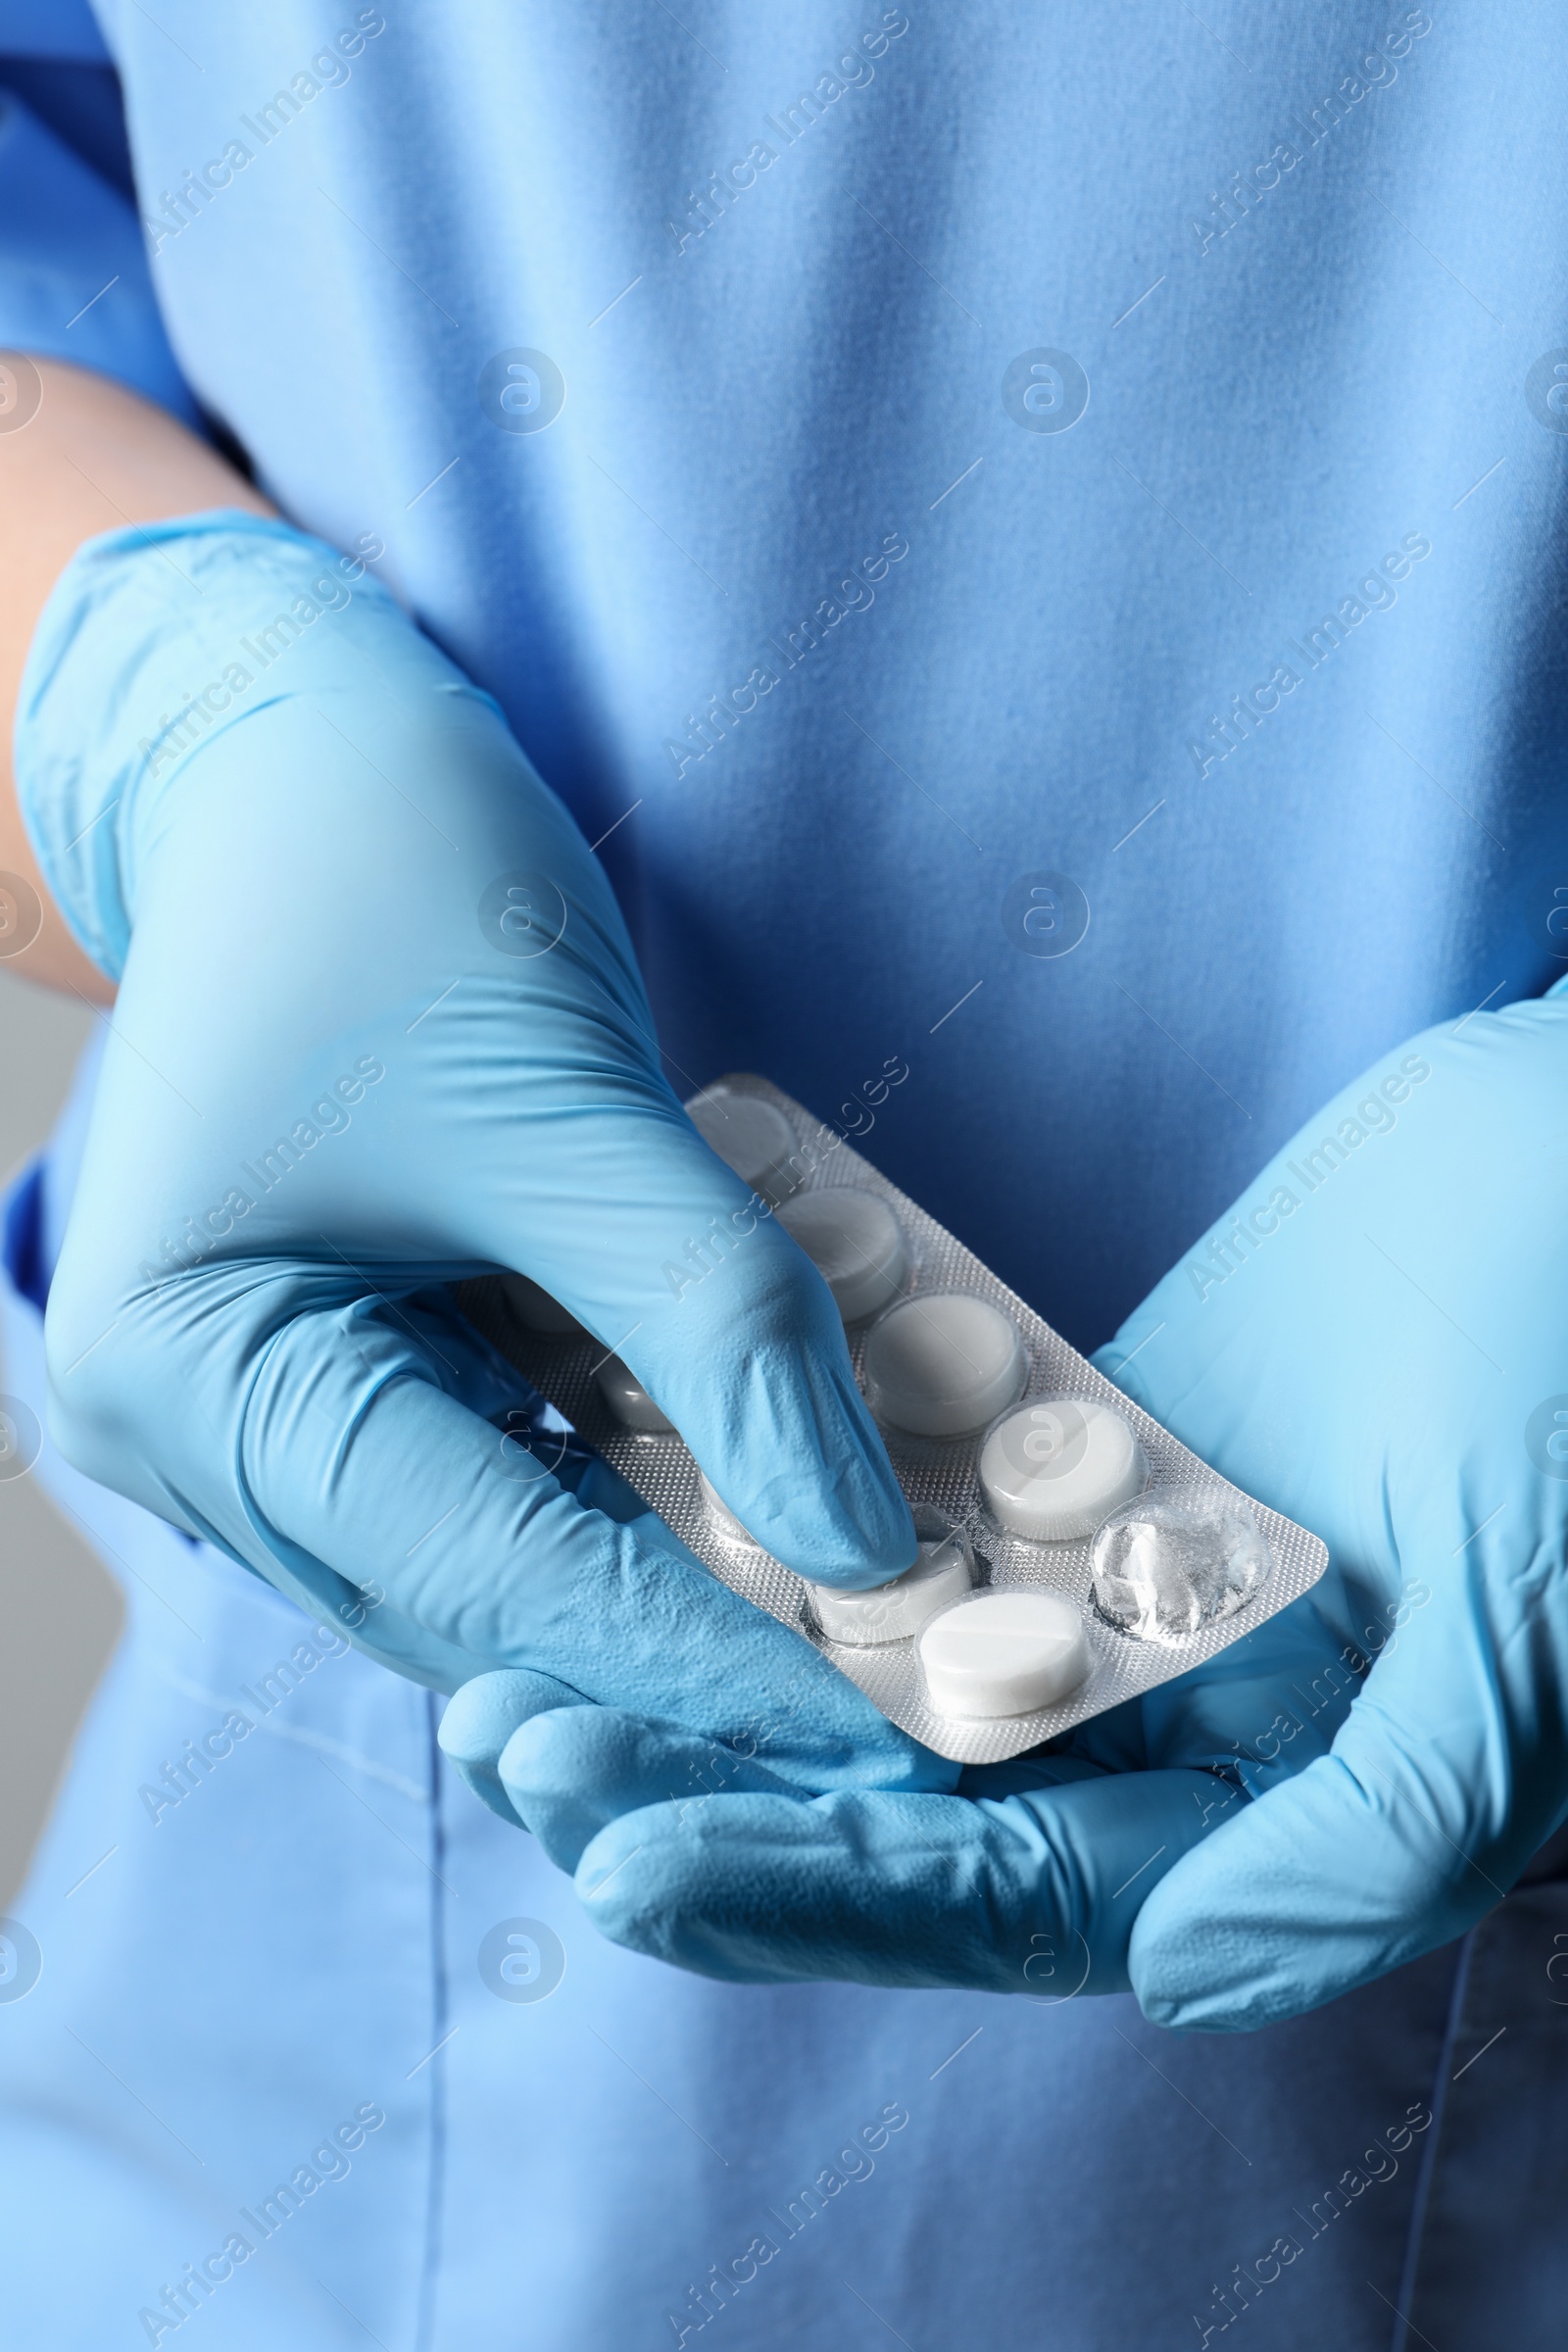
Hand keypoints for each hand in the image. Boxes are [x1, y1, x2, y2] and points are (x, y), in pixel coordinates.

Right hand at [23, 509, 944, 1794]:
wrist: (294, 756)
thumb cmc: (393, 885)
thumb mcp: (570, 1107)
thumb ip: (715, 1328)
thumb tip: (860, 1545)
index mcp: (193, 1369)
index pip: (490, 1569)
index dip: (705, 1653)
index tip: (891, 1709)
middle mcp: (185, 1430)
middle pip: (480, 1591)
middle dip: (696, 1627)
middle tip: (903, 1662)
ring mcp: (241, 1407)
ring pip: (490, 1546)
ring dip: (668, 1561)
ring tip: (854, 1584)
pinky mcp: (317, 1365)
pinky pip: (487, 1463)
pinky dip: (619, 1475)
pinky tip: (749, 1474)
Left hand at [464, 995, 1567, 2016]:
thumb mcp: (1531, 1639)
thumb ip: (1373, 1837)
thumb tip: (1176, 1978)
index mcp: (1273, 1808)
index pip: (1010, 1890)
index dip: (820, 1889)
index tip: (634, 1857)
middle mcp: (1171, 1717)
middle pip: (902, 1791)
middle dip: (711, 1782)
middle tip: (523, 1743)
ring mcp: (1110, 1574)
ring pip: (876, 1649)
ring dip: (710, 1651)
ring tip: (528, 1638)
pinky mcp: (1074, 1441)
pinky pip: (906, 1487)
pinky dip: (785, 1498)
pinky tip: (641, 1478)